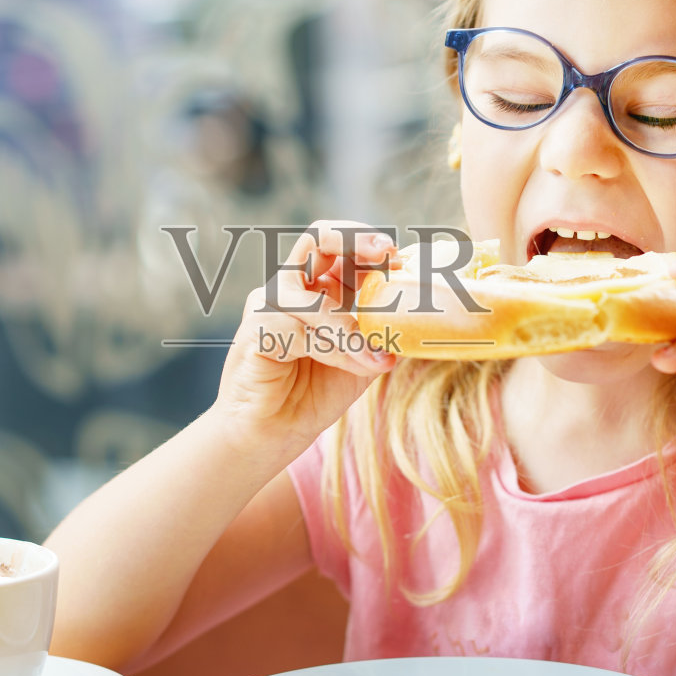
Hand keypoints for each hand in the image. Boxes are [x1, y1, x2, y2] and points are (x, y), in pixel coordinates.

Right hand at [212, 221, 398, 457]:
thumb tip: (422, 319)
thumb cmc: (310, 396)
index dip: (369, 241)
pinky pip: (298, 329)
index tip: (398, 257)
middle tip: (388, 256)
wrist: (268, 437)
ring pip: (313, 298)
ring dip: (352, 329)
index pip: (340, 244)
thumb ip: (383, 336)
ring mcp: (267, 308)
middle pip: (317, 238)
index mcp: (317, 289)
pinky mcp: (254, 334)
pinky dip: (336, 348)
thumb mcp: (362, 362)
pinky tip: (355, 367)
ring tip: (379, 360)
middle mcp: (291, 289)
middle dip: (357, 241)